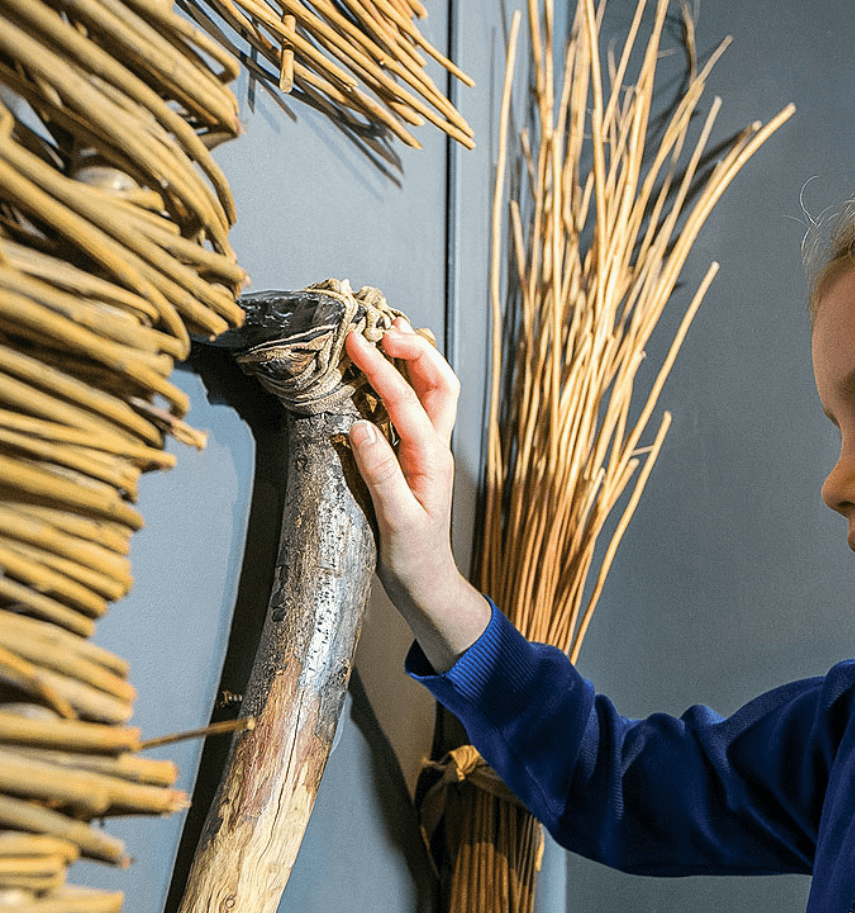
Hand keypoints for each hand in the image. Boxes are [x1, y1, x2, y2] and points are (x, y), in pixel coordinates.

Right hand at [346, 318, 490, 669]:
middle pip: (439, 384)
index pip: (408, 403)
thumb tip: (358, 427)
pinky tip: (383, 373)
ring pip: (433, 393)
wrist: (427, 585)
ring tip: (388, 332)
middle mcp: (435, 449)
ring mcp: (428, 452)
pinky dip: (403, 382)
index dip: (383, 369)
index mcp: (432, 461)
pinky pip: (415, 409)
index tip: (356, 342)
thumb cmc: (414, 559)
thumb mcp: (396, 521)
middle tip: (382, 327)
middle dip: (415, 349)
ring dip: (414, 360)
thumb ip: (381, 474)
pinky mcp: (416, 459)